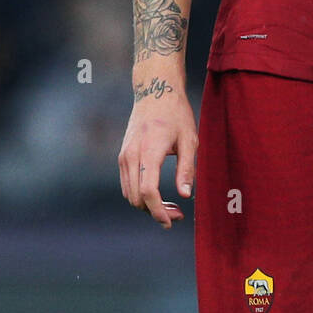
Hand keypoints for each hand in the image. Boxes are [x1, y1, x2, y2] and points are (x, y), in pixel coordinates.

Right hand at [118, 73, 197, 228]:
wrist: (155, 91)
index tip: (171, 221)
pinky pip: (127, 184)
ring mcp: (124, 156)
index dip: (159, 211)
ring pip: (129, 194)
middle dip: (155, 212)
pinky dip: (140, 195)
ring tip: (171, 206)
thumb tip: (185, 195)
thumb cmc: (176, 114)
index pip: (148, 191)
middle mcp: (132, 156)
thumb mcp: (189, 140)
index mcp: (150, 151)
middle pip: (137, 198)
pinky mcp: (123, 156)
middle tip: (178, 214)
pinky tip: (157, 195)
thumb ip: (186, 169)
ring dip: (147, 206)